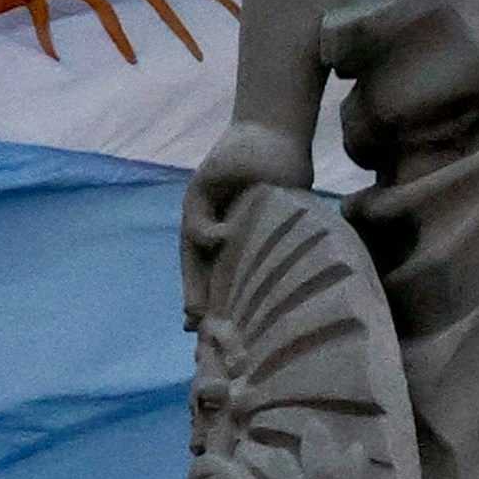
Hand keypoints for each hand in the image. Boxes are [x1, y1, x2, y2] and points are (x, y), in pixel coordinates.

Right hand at [182, 114, 311, 322]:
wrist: (276, 132)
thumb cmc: (236, 154)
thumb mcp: (207, 182)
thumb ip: (200, 215)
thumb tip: (214, 243)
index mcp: (203, 231)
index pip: (195, 271)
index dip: (194, 297)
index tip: (194, 322)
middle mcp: (227, 243)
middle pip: (219, 285)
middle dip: (217, 314)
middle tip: (217, 346)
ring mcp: (256, 244)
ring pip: (248, 284)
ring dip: (246, 311)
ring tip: (248, 340)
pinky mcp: (284, 241)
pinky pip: (278, 270)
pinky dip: (277, 291)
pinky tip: (282, 313)